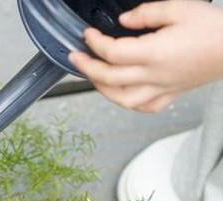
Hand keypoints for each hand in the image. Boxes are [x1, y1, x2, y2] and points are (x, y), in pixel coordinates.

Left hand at [69, 0, 222, 112]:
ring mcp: (162, 88)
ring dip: (102, 89)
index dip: (94, 43)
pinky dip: (128, 103)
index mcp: (154, 53)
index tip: (88, 34)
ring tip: (93, 77)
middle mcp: (155, 75)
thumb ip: (147, 12)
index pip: (111, 53)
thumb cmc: (215, 28)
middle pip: (109, 78)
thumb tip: (123, 21)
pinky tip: (122, 93)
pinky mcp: (172, 94)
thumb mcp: (180, 8)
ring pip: (122, 99)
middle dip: (86, 67)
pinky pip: (145, 107)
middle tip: (75, 57)